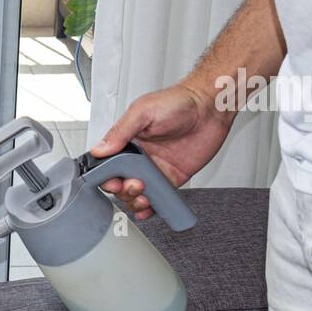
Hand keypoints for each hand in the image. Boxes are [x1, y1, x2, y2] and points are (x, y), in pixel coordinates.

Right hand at [90, 83, 233, 218]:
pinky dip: (152, 207)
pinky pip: (159, 196)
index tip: (113, 181)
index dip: (107, 177)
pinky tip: (149, 209)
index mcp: (127, 141)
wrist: (210, 107)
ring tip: (143, 196)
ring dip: (135, 200)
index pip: (108, 165)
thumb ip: (120, 131)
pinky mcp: (172, 177)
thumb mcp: (142, 111)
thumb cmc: (178, 101)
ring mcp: (156, 168)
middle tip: (134, 185)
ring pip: (137, 193)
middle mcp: (140, 156)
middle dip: (123, 190)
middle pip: (121, 182)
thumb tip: (100, 149)